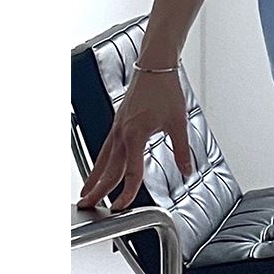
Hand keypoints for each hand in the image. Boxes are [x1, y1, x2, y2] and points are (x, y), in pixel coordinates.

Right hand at [78, 64, 191, 211]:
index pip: (130, 172)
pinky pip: (106, 149)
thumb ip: (182, 150)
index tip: (120, 208)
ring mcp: (117, 128)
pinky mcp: (118, 124)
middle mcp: (122, 133)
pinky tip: (98, 171)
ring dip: (94, 178)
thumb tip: (187, 170)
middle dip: (98, 190)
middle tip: (88, 207)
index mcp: (136, 134)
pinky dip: (100, 163)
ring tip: (86, 193)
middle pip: (109, 169)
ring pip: (103, 159)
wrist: (155, 64)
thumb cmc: (165, 89)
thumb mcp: (178, 122)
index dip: (126, 193)